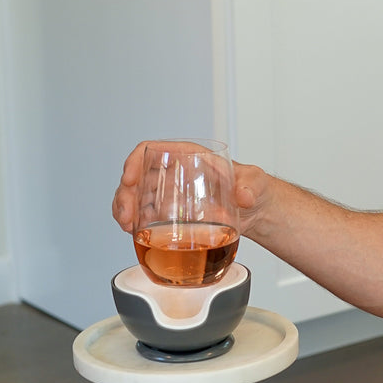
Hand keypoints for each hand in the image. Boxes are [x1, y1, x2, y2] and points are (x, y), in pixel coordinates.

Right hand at [112, 141, 265, 236]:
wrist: (257, 212)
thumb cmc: (254, 188)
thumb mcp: (256, 182)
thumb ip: (251, 185)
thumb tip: (242, 194)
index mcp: (191, 157)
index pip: (153, 150)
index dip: (135, 162)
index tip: (130, 179)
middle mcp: (176, 173)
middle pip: (137, 176)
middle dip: (125, 195)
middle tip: (127, 216)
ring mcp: (171, 193)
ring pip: (136, 196)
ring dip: (125, 210)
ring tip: (128, 227)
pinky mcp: (172, 214)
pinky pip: (145, 215)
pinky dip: (135, 223)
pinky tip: (134, 233)